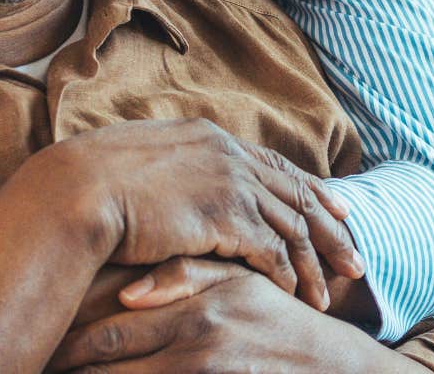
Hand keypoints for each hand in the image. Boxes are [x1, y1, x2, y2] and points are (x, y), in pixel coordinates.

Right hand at [44, 118, 361, 311]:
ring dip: (314, 263)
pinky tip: (295, 295)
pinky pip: (271, 250)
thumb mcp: (139, 161)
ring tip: (330, 294)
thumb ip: (173, 169)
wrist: (77, 190)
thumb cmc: (92, 182)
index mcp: (210, 137)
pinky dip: (287, 274)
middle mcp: (228, 154)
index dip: (311, 188)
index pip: (275, 164)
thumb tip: (173, 184)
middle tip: (356, 259)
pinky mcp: (225, 216)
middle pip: (298, 194)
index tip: (338, 208)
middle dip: (331, 230)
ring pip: (292, 226)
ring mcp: (229, 183)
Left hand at [50, 272, 365, 372]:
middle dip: (66, 366)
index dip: (67, 342)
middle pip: (107, 364)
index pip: (110, 330)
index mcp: (193, 306)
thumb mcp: (237, 285)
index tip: (36, 343)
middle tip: (32, 364)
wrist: (334, 369)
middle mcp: (194, 344)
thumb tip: (127, 291)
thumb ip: (184, 276)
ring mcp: (205, 373)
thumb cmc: (275, 322)